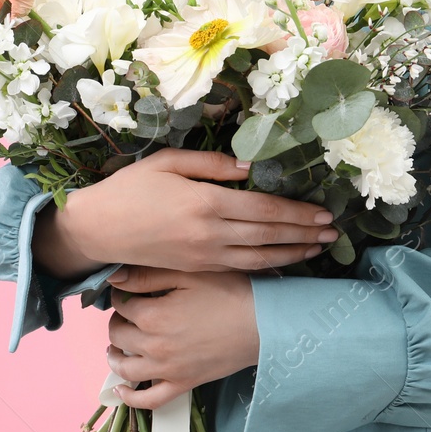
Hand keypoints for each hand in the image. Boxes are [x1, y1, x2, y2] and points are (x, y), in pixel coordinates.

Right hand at [36, 148, 338, 278]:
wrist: (98, 229)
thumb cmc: (131, 188)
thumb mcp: (168, 162)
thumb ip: (212, 165)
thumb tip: (250, 168)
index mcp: (205, 204)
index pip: (264, 210)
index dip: (297, 213)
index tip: (322, 213)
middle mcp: (209, 234)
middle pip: (268, 236)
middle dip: (303, 234)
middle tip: (332, 231)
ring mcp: (204, 257)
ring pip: (259, 258)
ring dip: (292, 254)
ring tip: (318, 248)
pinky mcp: (197, 269)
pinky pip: (240, 269)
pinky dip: (267, 266)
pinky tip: (282, 261)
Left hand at [104, 266, 259, 410]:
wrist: (262, 323)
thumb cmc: (229, 293)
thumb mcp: (189, 273)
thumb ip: (148, 275)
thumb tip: (116, 277)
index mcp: (153, 316)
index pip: (121, 305)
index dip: (122, 295)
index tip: (128, 290)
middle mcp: (154, 346)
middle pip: (119, 335)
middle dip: (118, 321)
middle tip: (126, 312)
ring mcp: (168, 369)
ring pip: (126, 368)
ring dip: (114, 356)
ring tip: (115, 345)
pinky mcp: (183, 384)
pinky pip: (149, 399)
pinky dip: (131, 398)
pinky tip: (121, 390)